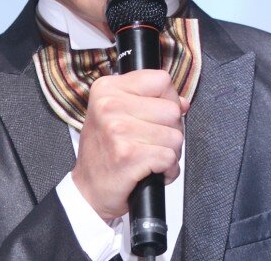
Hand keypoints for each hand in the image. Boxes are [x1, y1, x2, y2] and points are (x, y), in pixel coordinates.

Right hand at [71, 69, 188, 220]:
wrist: (88, 190)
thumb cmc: (105, 151)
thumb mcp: (116, 113)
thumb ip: (149, 100)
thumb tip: (182, 103)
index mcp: (107, 88)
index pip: (161, 80)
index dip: (167, 98)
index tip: (156, 114)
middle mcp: (110, 104)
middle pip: (172, 110)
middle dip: (171, 129)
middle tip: (151, 141)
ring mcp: (118, 129)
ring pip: (175, 136)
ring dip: (170, 152)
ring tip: (149, 156)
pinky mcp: (128, 155)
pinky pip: (170, 157)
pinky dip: (168, 170)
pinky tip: (152, 171)